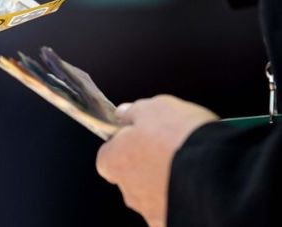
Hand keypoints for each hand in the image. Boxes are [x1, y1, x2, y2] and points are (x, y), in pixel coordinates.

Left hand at [96, 95, 217, 226]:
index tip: (140, 135)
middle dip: (147, 164)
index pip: (108, 155)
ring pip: (154, 194)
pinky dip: (183, 197)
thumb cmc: (179, 137)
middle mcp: (128, 191)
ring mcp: (151, 210)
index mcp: (114, 161)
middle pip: (131, 176)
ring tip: (191, 165)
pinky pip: (174, 207)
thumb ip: (134, 112)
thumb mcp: (154, 108)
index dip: (124, 144)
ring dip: (166, 182)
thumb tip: (124, 114)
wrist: (215, 172)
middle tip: (170, 148)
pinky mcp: (172, 222)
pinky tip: (199, 183)